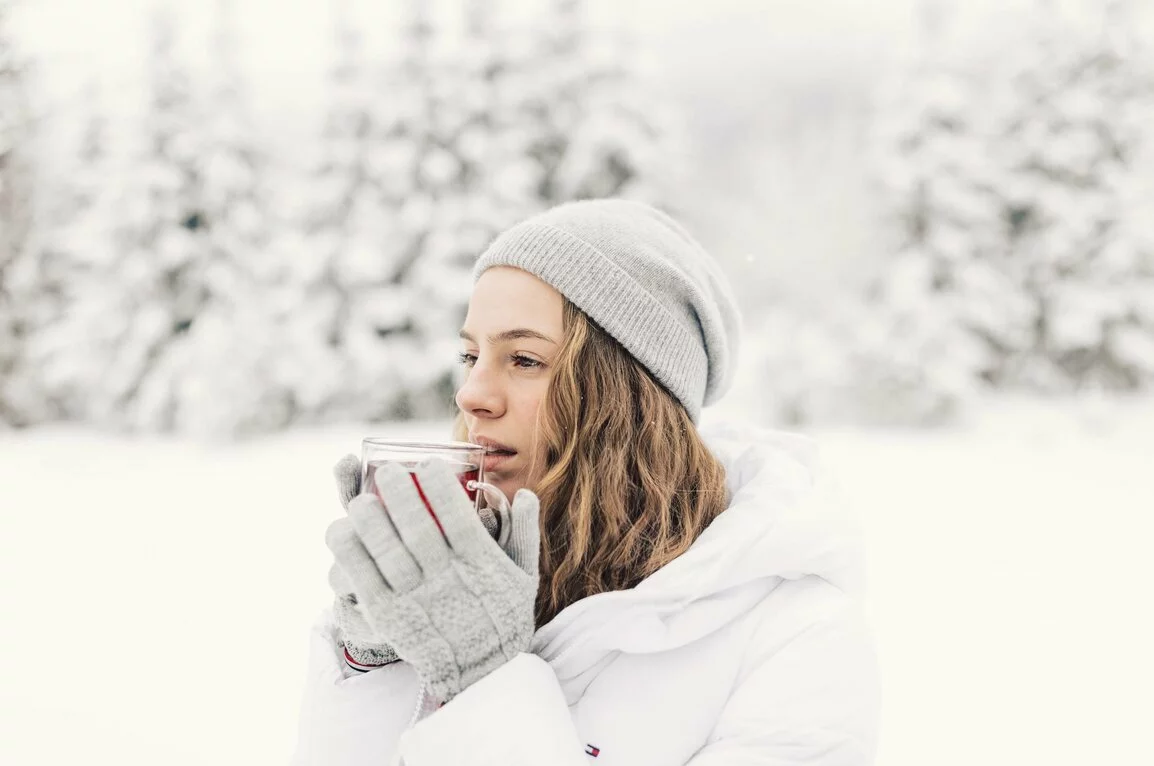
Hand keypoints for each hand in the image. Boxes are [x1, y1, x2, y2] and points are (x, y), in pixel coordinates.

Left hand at [325, 459, 540, 702]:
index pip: (459, 520)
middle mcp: (447, 581)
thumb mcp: (525, 577)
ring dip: (372, 524)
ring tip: (359, 499)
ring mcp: (417, 600)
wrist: (484, 675)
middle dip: (402, 496)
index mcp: (479, 565)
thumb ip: (524, 533)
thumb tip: (524, 493)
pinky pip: (366, 582)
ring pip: (389, 555)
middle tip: (388, 469)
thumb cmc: (503, 619)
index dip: (442, 490)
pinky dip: (351, 556)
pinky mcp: (392, 617)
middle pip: (419, 532)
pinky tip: (340, 531)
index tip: (429, 463)